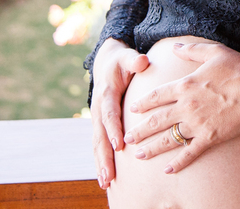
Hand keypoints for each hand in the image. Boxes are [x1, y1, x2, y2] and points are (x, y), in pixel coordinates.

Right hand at [90, 38, 149, 189]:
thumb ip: (134, 60)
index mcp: (106, 95)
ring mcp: (97, 119)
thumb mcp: (127, 57)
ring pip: (97, 144)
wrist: (105, 64)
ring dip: (101, 163)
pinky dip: (101, 161)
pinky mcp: (100, 126)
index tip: (119, 145)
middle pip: (100, 136)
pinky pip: (99, 145)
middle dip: (104, 156)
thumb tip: (142, 61)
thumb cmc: (121, 62)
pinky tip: (105, 178)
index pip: (109, 115)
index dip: (113, 129)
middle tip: (108, 175)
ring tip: (105, 182)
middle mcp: (99, 110)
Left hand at [124, 41, 239, 173]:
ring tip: (139, 155)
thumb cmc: (239, 69)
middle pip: (156, 120)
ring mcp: (197, 124)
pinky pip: (189, 153)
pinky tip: (168, 170)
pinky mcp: (210, 137)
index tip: (133, 109)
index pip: (157, 96)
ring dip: (151, 148)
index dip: (143, 103)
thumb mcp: (214, 52)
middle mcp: (186, 106)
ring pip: (168, 139)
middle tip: (128, 138)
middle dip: (140, 130)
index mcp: (185, 85)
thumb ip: (191, 50)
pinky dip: (178, 162)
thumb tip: (174, 46)